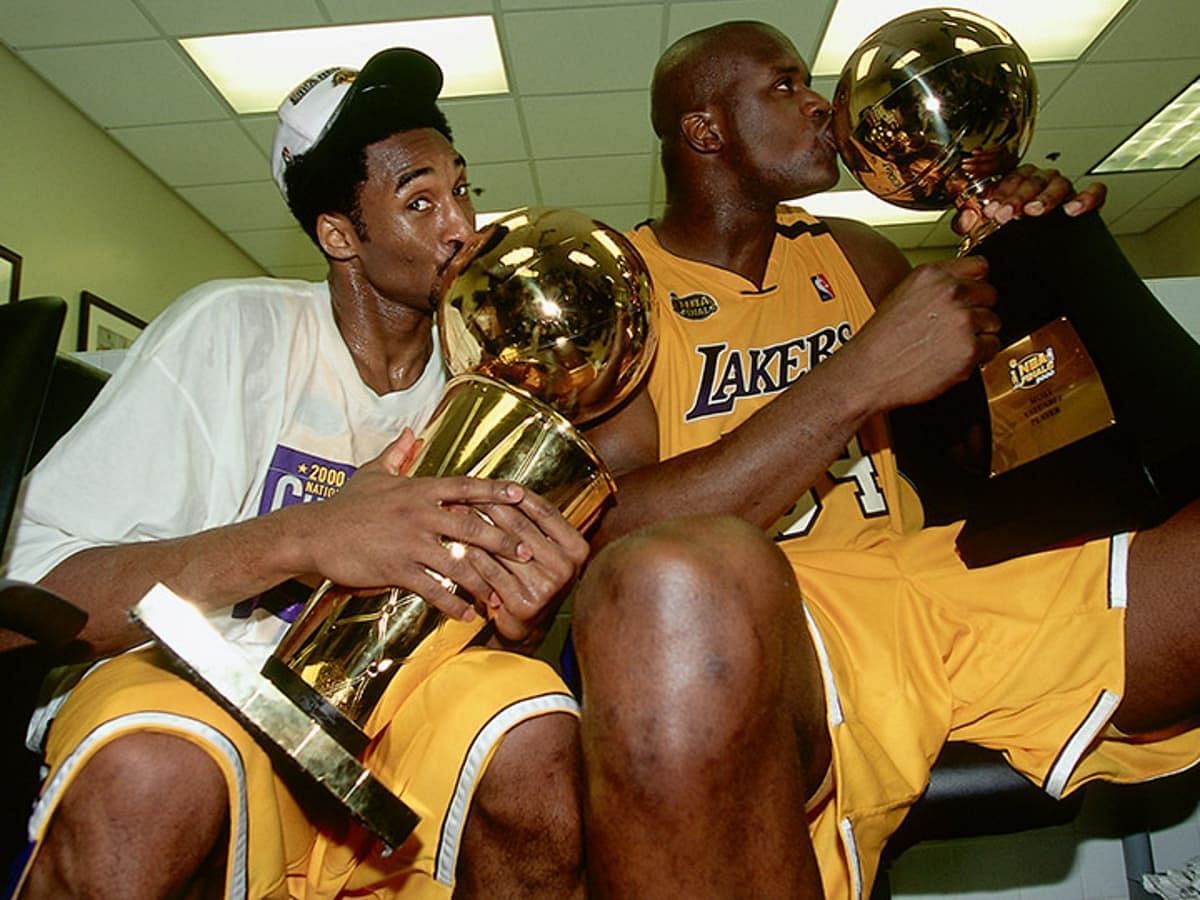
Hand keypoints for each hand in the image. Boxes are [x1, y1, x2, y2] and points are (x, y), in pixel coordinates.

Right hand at [295, 430, 541, 621]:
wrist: (312, 533)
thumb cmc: (344, 505)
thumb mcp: (372, 473)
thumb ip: (396, 454)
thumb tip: (410, 433)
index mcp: (419, 489)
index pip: (466, 487)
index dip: (496, 491)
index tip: (522, 495)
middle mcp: (420, 513)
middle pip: (473, 527)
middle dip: (504, 541)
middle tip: (527, 552)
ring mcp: (409, 542)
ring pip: (458, 562)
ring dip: (483, 582)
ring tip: (499, 596)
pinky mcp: (396, 569)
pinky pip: (432, 589)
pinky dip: (452, 605)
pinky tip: (465, 615)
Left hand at [461, 493, 588, 646]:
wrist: (525, 627)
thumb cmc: (530, 580)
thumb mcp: (544, 551)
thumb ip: (534, 524)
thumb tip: (503, 487)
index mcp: (577, 548)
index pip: (545, 511)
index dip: (517, 494)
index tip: (493, 482)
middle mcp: (566, 567)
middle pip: (522, 526)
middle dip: (490, 507)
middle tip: (465, 494)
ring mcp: (547, 587)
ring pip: (504, 547)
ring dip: (476, 528)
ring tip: (455, 514)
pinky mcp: (524, 603)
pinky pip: (491, 571)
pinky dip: (472, 555)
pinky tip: (457, 543)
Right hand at [850, 255, 999, 409]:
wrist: (869, 372)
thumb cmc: (879, 342)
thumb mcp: (902, 296)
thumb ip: (935, 287)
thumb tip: (964, 285)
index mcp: (932, 275)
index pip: (979, 266)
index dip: (976, 284)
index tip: (972, 295)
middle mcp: (950, 293)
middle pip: (990, 294)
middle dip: (978, 311)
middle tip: (956, 328)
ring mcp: (962, 320)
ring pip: (993, 322)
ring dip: (979, 335)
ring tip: (950, 345)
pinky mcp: (970, 348)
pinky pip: (993, 346)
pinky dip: (979, 356)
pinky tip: (954, 358)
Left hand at [953, 164, 1106, 233]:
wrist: (1037, 259)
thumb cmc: (1009, 234)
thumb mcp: (984, 230)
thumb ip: (968, 223)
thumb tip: (964, 219)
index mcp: (1017, 183)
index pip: (1009, 178)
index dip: (1000, 193)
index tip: (992, 210)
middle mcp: (1041, 183)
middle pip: (1032, 180)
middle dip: (1017, 197)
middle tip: (1007, 214)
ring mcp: (1063, 191)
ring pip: (1059, 183)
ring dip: (1045, 197)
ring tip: (1034, 211)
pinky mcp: (1086, 202)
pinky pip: (1095, 192)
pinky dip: (1086, 197)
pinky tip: (1073, 209)